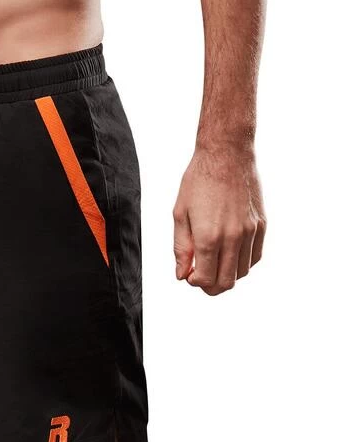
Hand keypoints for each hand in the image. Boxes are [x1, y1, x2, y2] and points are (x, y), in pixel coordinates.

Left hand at [173, 143, 265, 295]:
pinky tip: (229, 255)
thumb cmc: (198, 182)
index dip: (194, 282)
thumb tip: (182, 274)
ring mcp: (250, 232)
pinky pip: (255, 257)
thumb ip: (181, 249)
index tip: (188, 273)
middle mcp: (232, 238)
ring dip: (226, 275)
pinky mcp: (262, 225)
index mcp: (208, 237)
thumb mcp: (180, 215)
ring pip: (242, 273)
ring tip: (213, 263)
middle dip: (210, 286)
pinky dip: (242, 263)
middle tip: (200, 276)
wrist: (227, 155)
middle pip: (226, 283)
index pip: (205, 280)